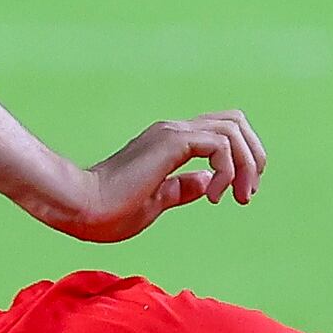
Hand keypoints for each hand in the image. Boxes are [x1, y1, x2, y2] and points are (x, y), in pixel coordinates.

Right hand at [31, 112, 265, 242]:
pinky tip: (214, 196)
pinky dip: (228, 168)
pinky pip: (219, 143)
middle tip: (246, 193)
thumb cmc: (108, 210)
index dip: (243, 159)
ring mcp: (172, 133)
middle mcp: (175, 131)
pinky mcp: (170, 143)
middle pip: (236, 121)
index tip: (239, 194)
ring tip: (237, 196)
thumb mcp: (157, 201)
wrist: (78, 207)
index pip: (223, 131)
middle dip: (253, 156)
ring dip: (246, 163)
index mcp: (171, 143)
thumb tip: (207, 182)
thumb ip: (182, 188)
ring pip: (232, 128)